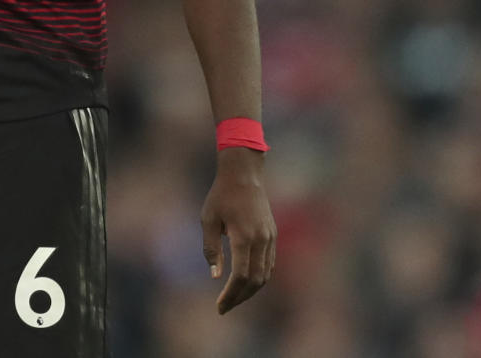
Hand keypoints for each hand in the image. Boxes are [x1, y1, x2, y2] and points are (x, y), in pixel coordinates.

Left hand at [201, 148, 276, 313]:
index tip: (219, 307)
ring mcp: (270, 237)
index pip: (241, 276)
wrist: (244, 173)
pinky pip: (269, 264)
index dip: (231, 295)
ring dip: (251, 290)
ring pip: (265, 275)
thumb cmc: (221, 194)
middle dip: (240, 297)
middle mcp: (261, 240)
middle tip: (225, 307)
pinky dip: (259, 277)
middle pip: (256, 281)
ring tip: (234, 297)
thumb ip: (211, 249)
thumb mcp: (208, 219)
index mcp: (244, 237)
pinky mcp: (273, 234)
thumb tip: (216, 277)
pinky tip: (246, 281)